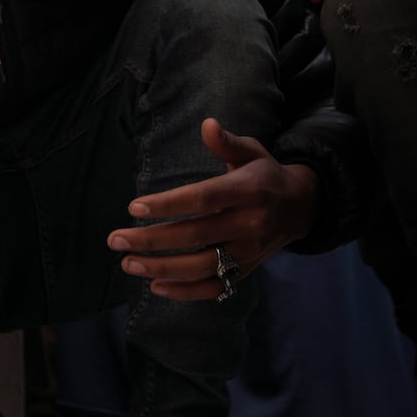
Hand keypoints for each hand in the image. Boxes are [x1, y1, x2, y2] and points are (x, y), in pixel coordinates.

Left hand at [105, 118, 317, 301]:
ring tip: (127, 263)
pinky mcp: (246, 271)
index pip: (204, 198)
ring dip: (161, 268)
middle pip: (195, 235)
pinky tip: (155, 286)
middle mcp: (250, 224)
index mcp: (249, 190)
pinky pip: (215, 287)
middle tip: (115, 240)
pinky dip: (185, 292)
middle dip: (151, 240)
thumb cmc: (264, 175)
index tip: (133, 207)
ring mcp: (249, 252)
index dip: (168, 204)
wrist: (301, 208)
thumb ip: (227, 142)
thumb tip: (207, 124)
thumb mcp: (252, 152)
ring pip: (201, 266)